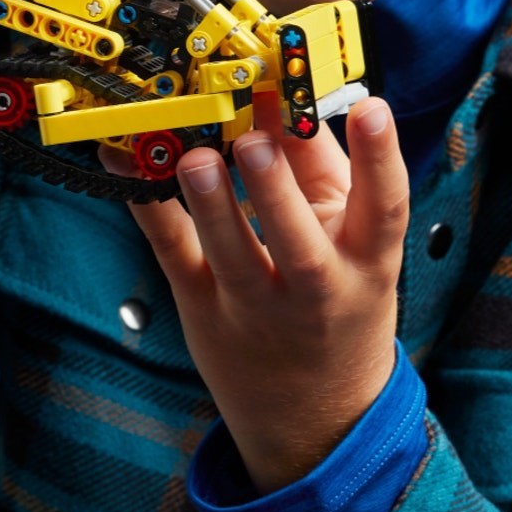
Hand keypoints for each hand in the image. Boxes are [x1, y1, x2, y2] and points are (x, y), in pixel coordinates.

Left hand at [127, 95, 409, 493]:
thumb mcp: (351, 241)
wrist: (314, 417)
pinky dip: (148, 207)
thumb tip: (290, 94)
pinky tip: (127, 165)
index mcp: (367, 264)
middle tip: (256, 140)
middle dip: (277, 189)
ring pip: (231, 255)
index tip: (371, 108)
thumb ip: (324, 168)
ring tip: (195, 158)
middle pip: (300, 241)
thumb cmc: (337, 305)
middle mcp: (315, 290)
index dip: (381, 158)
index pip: (385, 209)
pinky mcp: (202, 308)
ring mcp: (254, 305)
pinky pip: (172, 253)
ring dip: (211, 204)